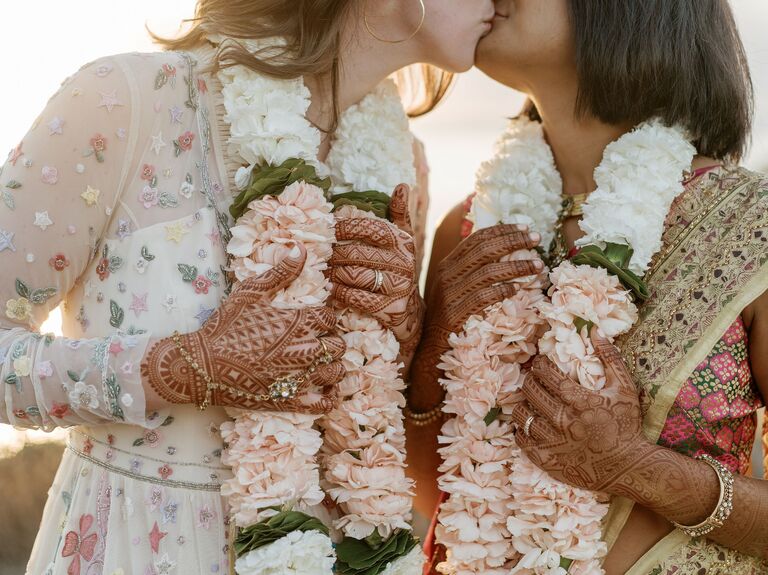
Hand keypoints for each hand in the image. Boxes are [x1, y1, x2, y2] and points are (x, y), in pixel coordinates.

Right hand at [142, 245, 345, 413]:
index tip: (314, 322)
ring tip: (321, 364)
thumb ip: (280, 272)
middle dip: (332, 342)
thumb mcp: (250, 293)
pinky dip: (330, 397)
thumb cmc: (225, 326)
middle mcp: (303, 351)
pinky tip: (324, 390)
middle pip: (338, 346)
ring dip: (332, 367)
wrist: (202, 365)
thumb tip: (302, 248)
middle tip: (318, 342)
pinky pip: (324, 404)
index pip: (330, 318)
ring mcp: (298, 378)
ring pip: (335, 373)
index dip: (325, 319)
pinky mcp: (289, 401)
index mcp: (298, 323)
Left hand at [330, 185, 423, 357]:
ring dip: (333, 274)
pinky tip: (333, 290)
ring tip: (321, 272)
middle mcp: (402, 263)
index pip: (371, 228)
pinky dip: (340, 293)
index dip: (347, 227)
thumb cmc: (398, 269)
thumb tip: (403, 185)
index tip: (328, 227)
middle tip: (318, 254)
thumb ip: (399, 214)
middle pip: (357, 253)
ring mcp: (397, 287)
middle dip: (333, 254)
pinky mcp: (390, 308)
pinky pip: (356, 297)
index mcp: (402, 242)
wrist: (410, 310)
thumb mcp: (402, 241)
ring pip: (354, 275)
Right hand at [408, 224, 541, 409]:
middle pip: (484, 250)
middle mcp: (446, 275)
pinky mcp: (454, 313)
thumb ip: (473, 271)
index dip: (503, 231)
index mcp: (448, 264)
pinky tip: (518, 289)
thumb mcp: (456, 288)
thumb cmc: (449, 317)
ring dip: (516, 266)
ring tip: (538, 265)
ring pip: (487, 272)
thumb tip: (505, 252)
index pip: (477, 238)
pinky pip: (482, 297)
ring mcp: (449, 294)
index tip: (526, 228)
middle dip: (513, 241)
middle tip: (537, 239)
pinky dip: (502, 290)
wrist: (429, 349)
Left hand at [513, 328, 644, 492]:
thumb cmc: (626, 426)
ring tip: (528, 400)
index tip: (540, 364)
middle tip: (532, 379)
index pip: (547, 375)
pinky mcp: (548, 461)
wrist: (628, 467)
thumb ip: (610, 358)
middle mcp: (564, 421)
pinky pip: (522, 441)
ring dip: (522, 404)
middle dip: (529, 381)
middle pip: (531, 392)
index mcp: (580, 401)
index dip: (539, 366)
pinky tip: (527, 424)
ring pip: (523, 416)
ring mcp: (554, 443)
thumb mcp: (624, 389)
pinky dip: (520, 430)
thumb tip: (595, 330)